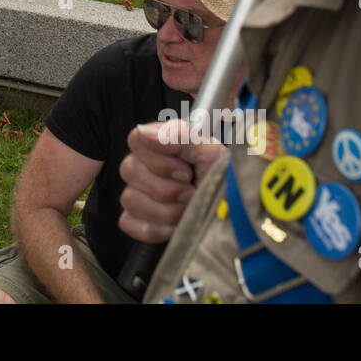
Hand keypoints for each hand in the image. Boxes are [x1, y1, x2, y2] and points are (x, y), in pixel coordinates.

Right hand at [117, 121, 224, 242]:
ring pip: (130, 198)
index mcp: (159, 144)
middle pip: (129, 170)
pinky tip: (174, 226)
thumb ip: (178, 136)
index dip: (160, 159)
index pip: (136, 140)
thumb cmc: (222, 180)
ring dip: (165, 210)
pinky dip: (154, 228)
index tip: (186, 171)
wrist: (231, 216)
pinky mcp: (134, 220)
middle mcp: (143, 166)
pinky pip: (129, 222)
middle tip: (190, 191)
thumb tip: (143, 132)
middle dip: (167, 188)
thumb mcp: (210, 153)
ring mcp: (136, 194)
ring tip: (186, 209)